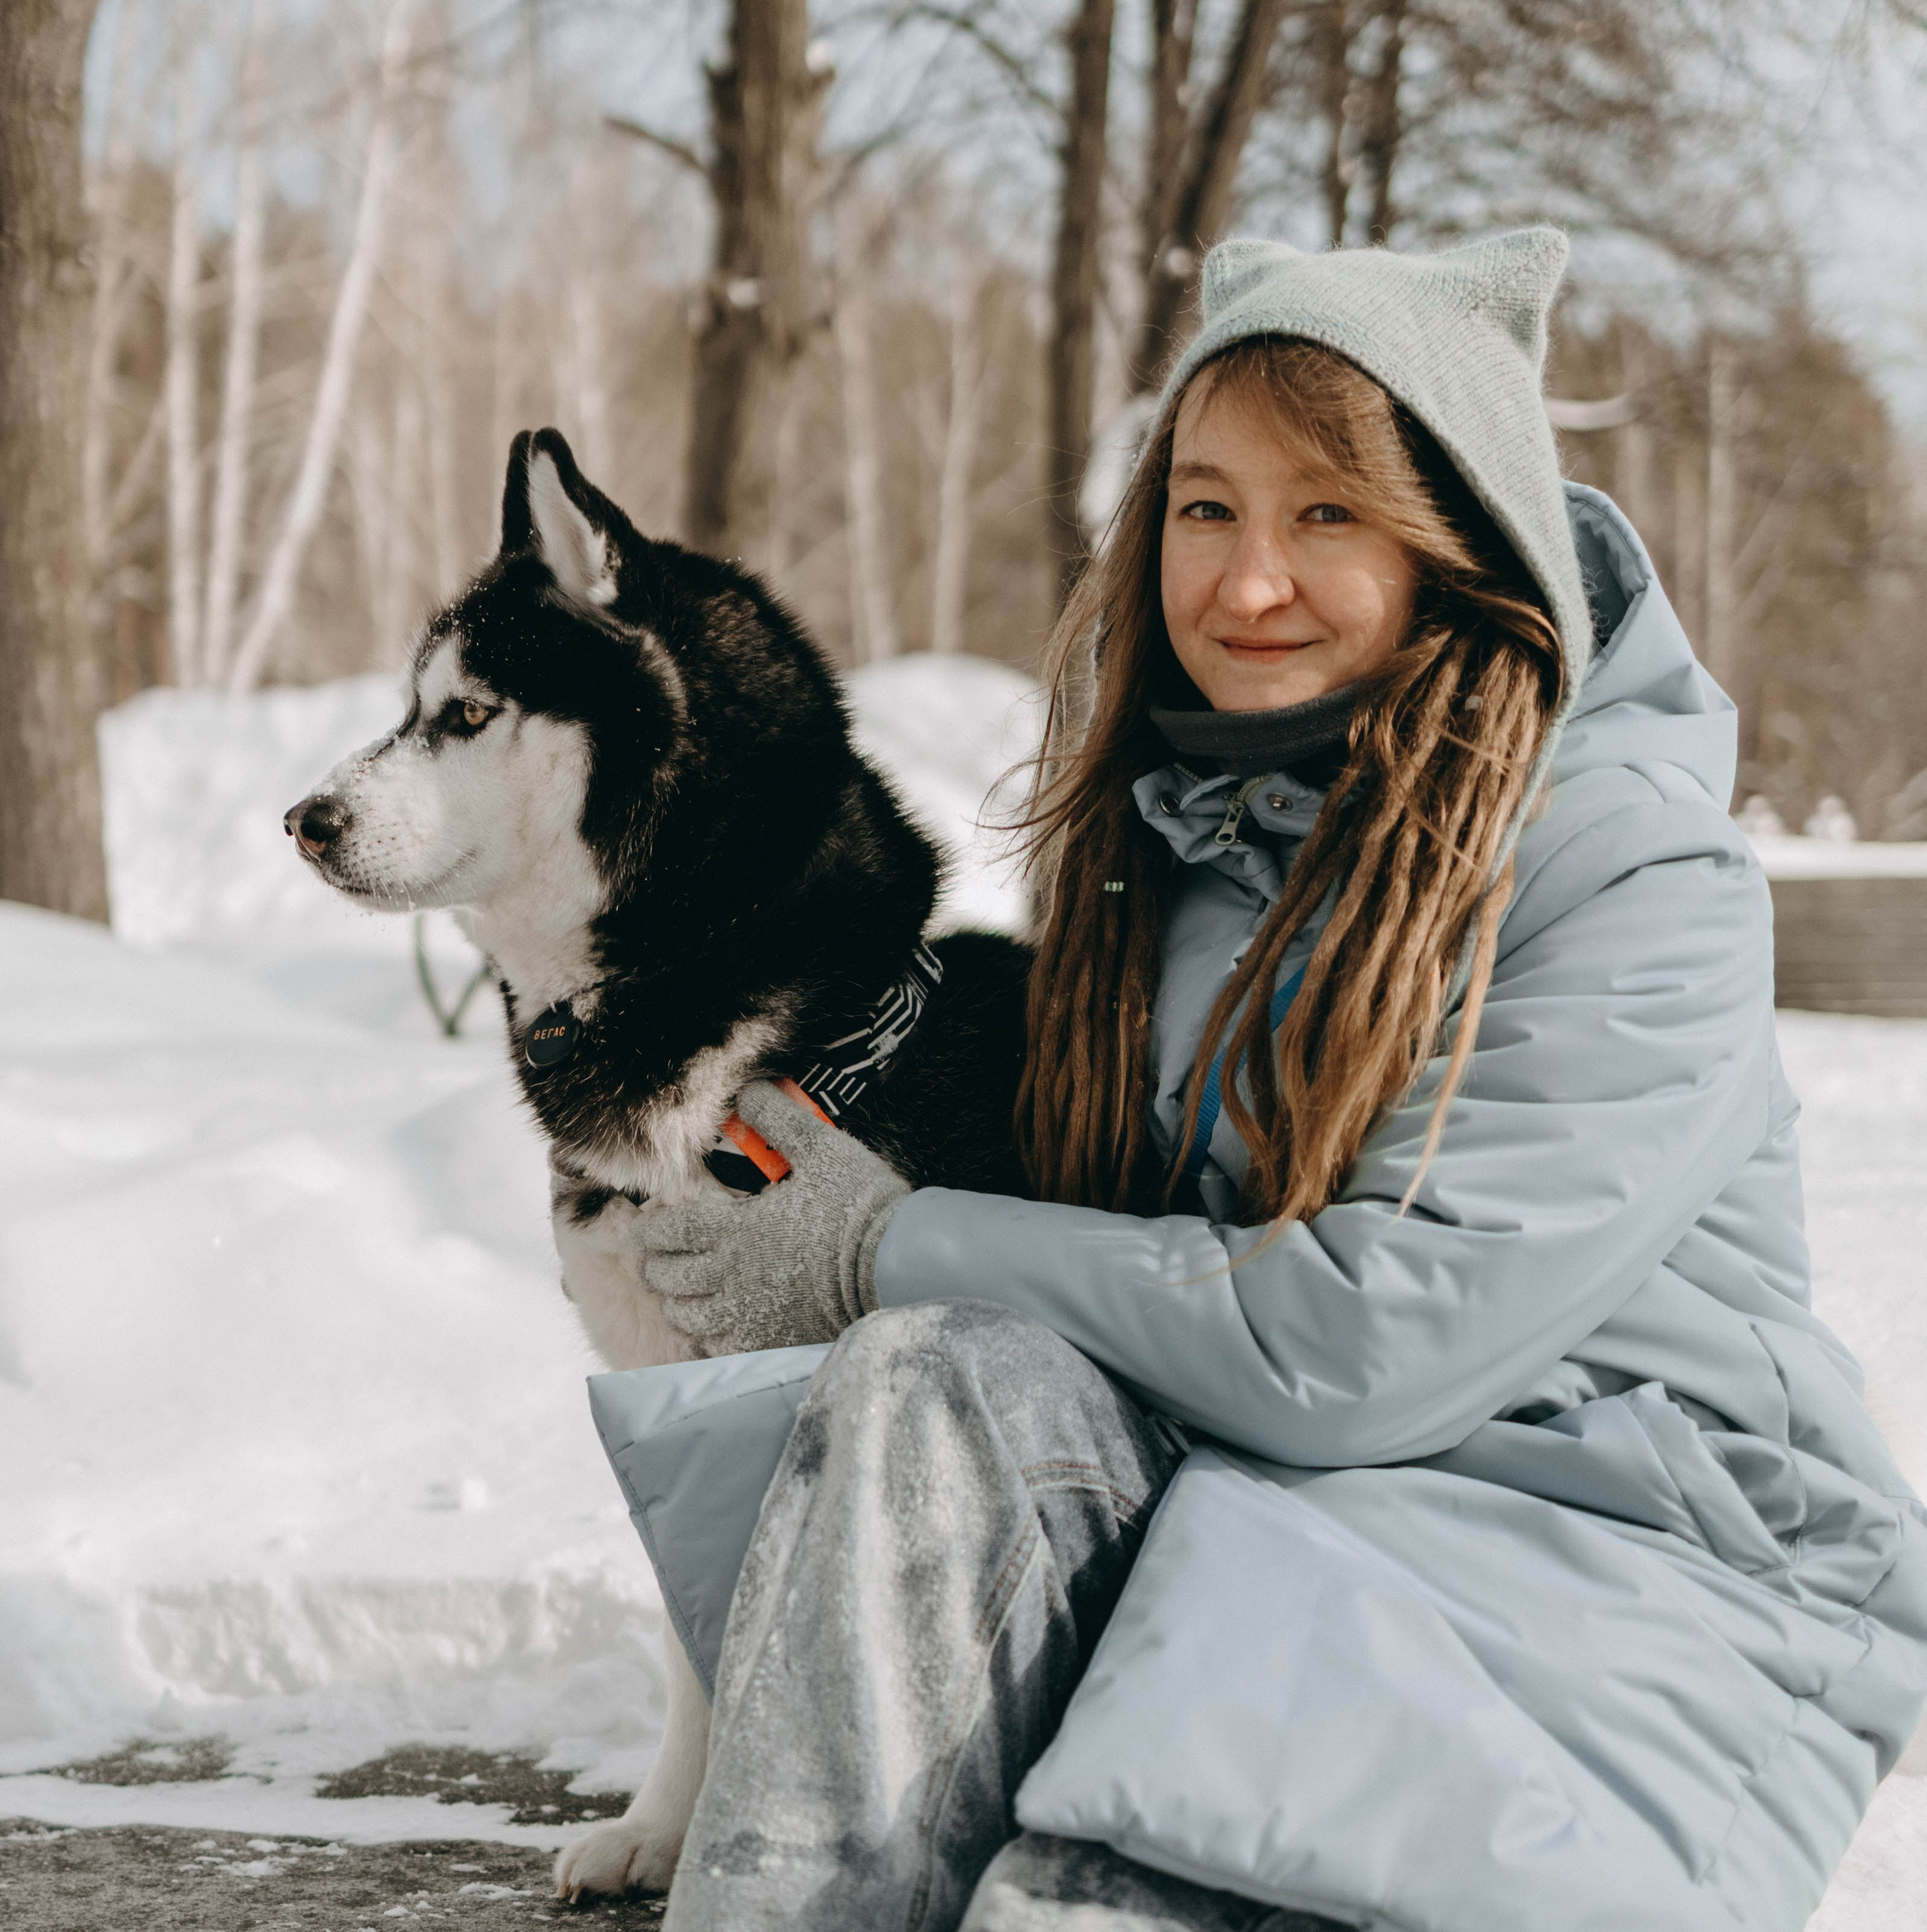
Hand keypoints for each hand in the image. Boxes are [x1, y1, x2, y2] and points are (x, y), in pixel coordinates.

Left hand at [642, 1081, 910, 1356]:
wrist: (896, 1263)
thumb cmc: (859, 1203)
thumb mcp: (822, 1147)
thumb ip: (777, 1119)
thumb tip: (747, 1092)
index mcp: (737, 1228)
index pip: (669, 1231)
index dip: (646, 1230)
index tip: (636, 1229)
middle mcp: (732, 1276)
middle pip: (668, 1279)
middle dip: (655, 1266)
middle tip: (655, 1259)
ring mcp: (748, 1315)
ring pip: (687, 1317)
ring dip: (677, 1303)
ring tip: (682, 1293)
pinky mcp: (769, 1342)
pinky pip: (718, 1349)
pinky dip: (707, 1337)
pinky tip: (716, 1326)